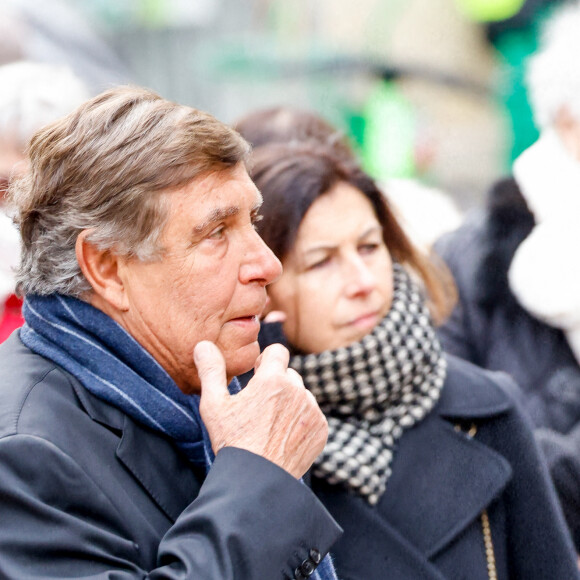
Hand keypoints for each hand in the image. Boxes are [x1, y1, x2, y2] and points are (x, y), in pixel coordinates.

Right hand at [195, 341, 327, 478]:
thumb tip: (203, 344)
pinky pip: (312, 415)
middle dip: (276, 384)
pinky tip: (283, 436)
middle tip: (259, 406)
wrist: (256, 482)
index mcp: (272, 379)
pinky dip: (301, 421)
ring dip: (289, 402)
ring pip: (301, 394)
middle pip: (289, 374)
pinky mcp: (321, 429)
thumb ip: (211, 370)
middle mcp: (297, 391)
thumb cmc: (232, 442)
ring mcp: (312, 410)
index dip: (265, 361)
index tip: (257, 374)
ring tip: (270, 425)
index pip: (278, 351)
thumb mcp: (214, 405)